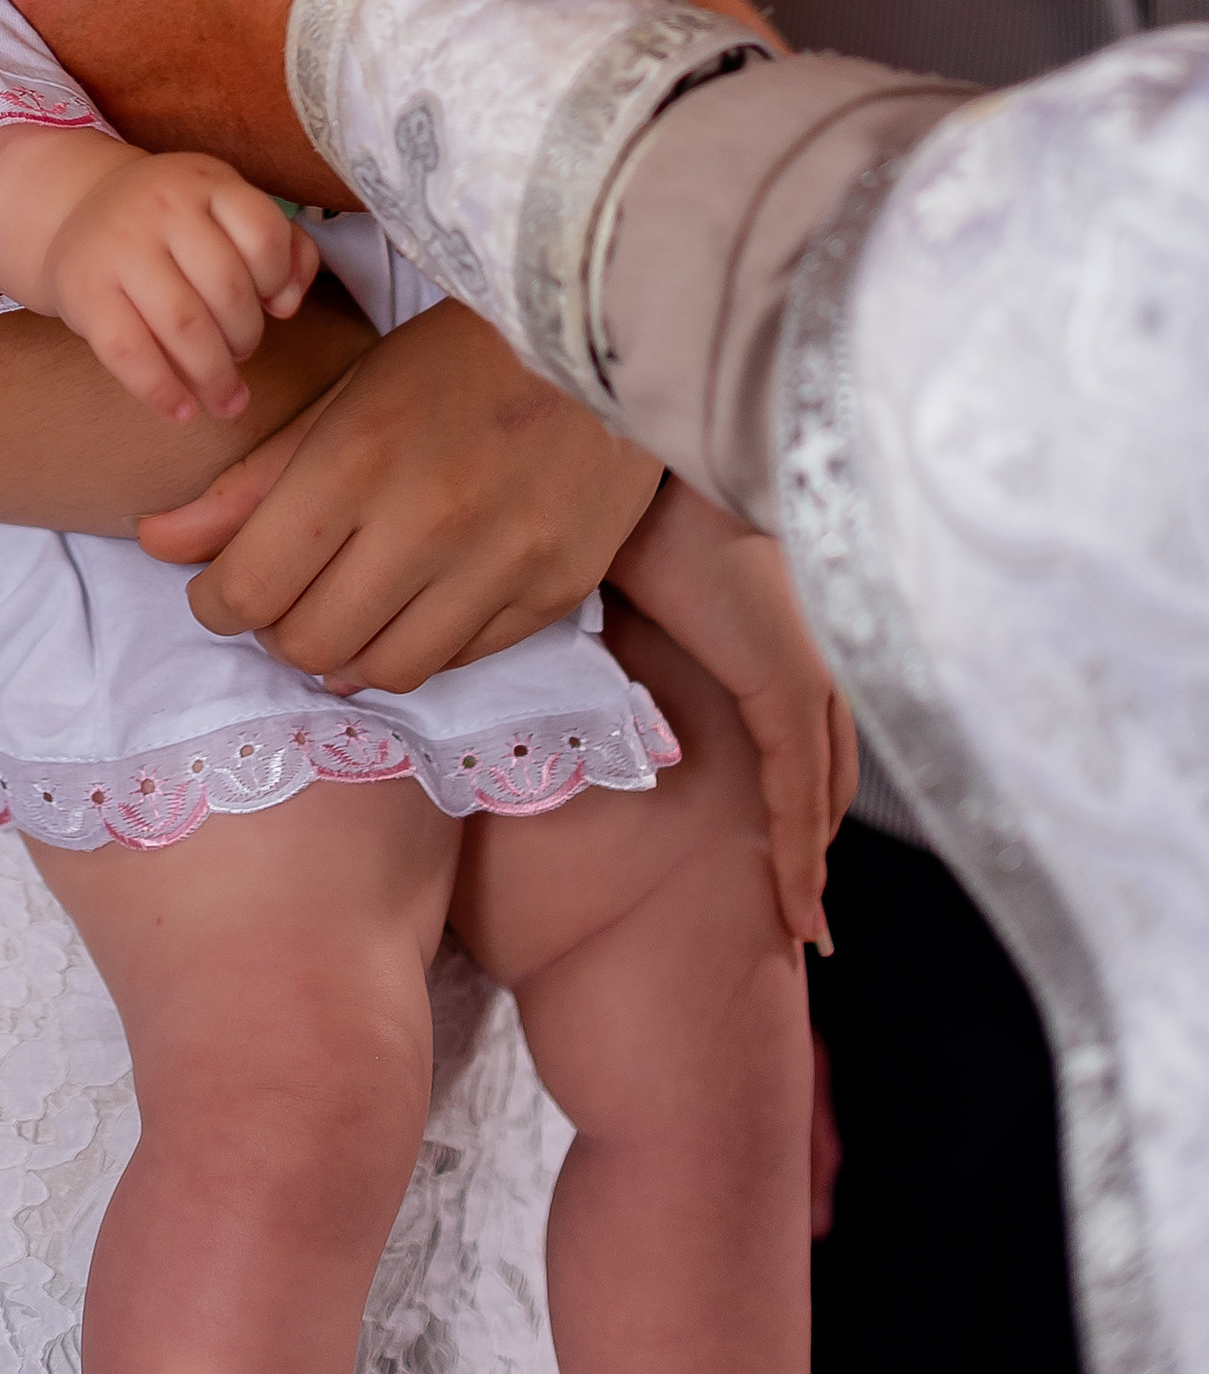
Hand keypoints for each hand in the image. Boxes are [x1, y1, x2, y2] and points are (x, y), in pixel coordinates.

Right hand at [42, 150, 317, 424]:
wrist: (75, 209)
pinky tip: (181, 411)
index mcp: (204, 181)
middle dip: (246, 336)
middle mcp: (160, 205)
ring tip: (226, 398)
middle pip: (226, 286)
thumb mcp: (224, 209)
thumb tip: (286, 304)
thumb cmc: (170, 222)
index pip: (261, 231)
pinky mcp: (84, 290)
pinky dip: (162, 391)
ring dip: (214, 375)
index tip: (274, 304)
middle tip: (242, 352)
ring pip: (183, 324)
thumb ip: (281, 245)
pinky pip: (129, 352)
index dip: (278, 279)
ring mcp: (119, 246)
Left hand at [137, 299, 663, 692]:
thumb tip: (158, 544)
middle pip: (309, 640)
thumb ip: (251, 481)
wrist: (605, 335)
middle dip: (276, 627)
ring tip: (341, 608)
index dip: (217, 601)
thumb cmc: (457, 356)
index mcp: (358, 458)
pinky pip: (458, 660)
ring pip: (382, 669)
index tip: (220, 588)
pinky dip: (416, 647)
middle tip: (282, 595)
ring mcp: (499, 564)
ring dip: (343, 652)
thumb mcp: (345, 396)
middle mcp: (427, 522)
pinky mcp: (555, 591)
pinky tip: (407, 609)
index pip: (251, 585)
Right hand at [606, 477, 855, 948]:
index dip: (798, 792)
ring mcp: (800, 663)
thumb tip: (556, 645)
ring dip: (810, 861)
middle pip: (826, 766)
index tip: (785, 851)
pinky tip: (794, 907)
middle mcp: (799, 646)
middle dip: (815, 838)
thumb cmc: (612, 497)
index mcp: (766, 621)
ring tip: (799, 929)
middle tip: (802, 911)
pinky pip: (799, 788)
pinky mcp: (784, 679)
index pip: (801, 726)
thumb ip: (604, 623)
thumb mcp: (609, 579)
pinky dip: (800, 853)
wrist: (634, 452)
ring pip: (821, 789)